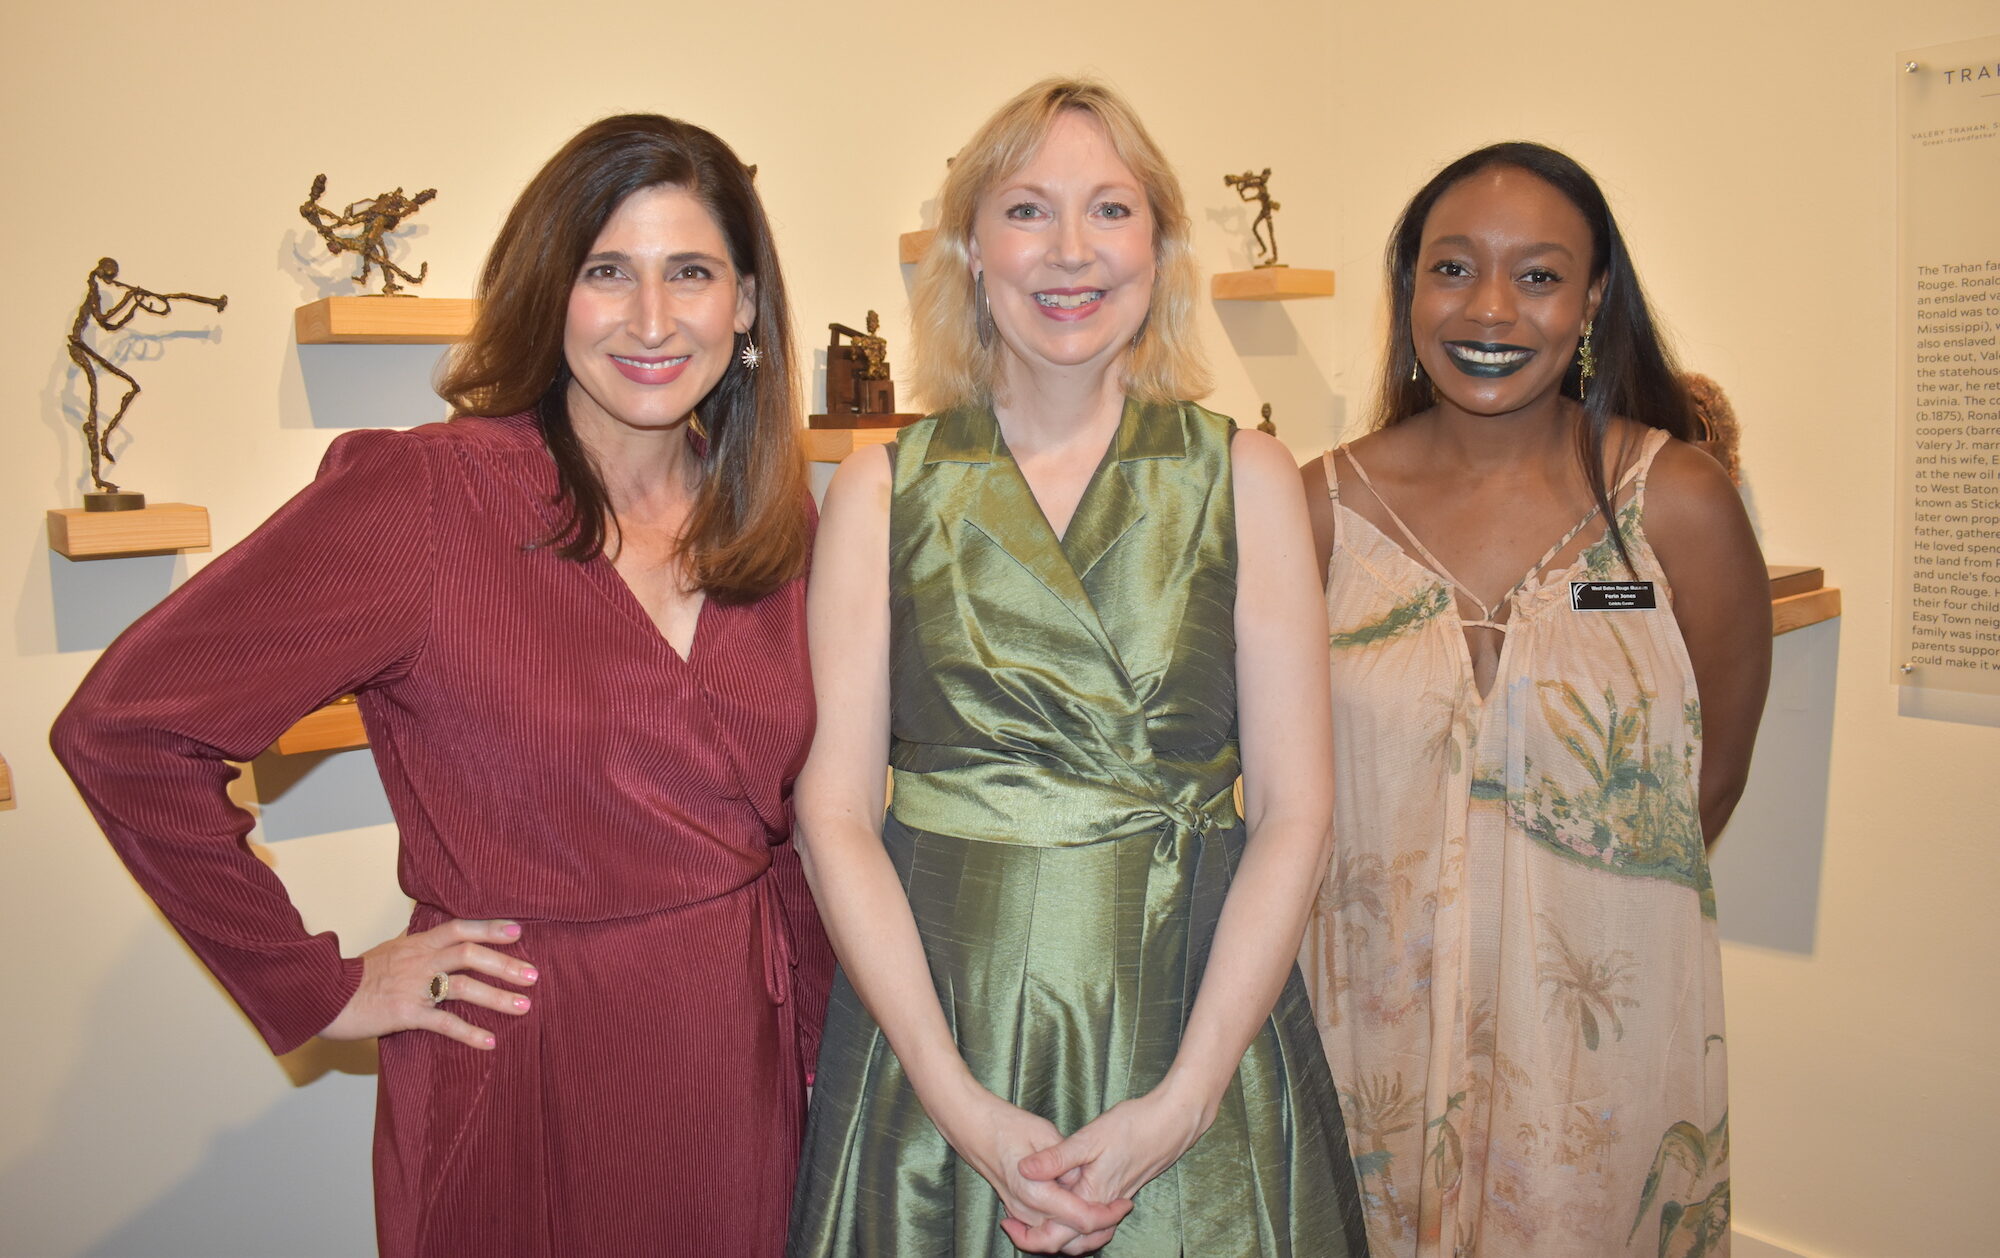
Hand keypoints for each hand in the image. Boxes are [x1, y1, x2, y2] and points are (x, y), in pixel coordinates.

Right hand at [319, 918, 536, 1049]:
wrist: (322, 995)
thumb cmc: (354, 977)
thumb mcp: (387, 950)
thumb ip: (413, 946)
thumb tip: (431, 938)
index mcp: (415, 944)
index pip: (459, 928)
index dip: (489, 928)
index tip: (518, 932)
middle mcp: (419, 961)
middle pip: (469, 955)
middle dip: (504, 964)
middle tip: (533, 976)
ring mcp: (413, 987)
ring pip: (463, 987)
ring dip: (497, 997)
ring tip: (524, 1006)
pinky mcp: (405, 1014)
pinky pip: (444, 1023)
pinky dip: (468, 1032)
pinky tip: (489, 1041)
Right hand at [931, 1080, 1131, 1253]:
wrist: (972, 1126)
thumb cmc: (1006, 1125)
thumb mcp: (1043, 1133)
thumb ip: (1065, 1162)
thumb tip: (1083, 1181)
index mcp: (1037, 1192)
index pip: (1082, 1219)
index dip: (1108, 1215)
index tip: (1125, 1202)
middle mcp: (1027, 1209)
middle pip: (1070, 1240)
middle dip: (1098, 1233)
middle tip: (1119, 1212)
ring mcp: (1019, 1212)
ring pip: (1056, 1240)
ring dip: (1082, 1235)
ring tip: (1106, 1215)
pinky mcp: (1016, 1209)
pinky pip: (1044, 1231)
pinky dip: (1065, 1229)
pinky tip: (1081, 1211)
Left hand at [1014, 1085, 1213, 1253]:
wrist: (1172, 1122)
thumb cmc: (1133, 1125)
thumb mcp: (1090, 1137)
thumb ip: (1056, 1157)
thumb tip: (1023, 1170)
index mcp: (1092, 1197)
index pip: (1056, 1234)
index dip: (1028, 1235)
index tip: (1007, 1222)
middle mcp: (1104, 1206)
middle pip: (1069, 1241)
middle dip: (1039, 1239)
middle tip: (1013, 1226)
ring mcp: (1114, 1200)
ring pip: (1084, 1234)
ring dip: (1059, 1232)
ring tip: (1032, 1219)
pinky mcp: (1120, 1191)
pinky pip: (1094, 1220)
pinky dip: (1075, 1220)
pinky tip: (1062, 1200)